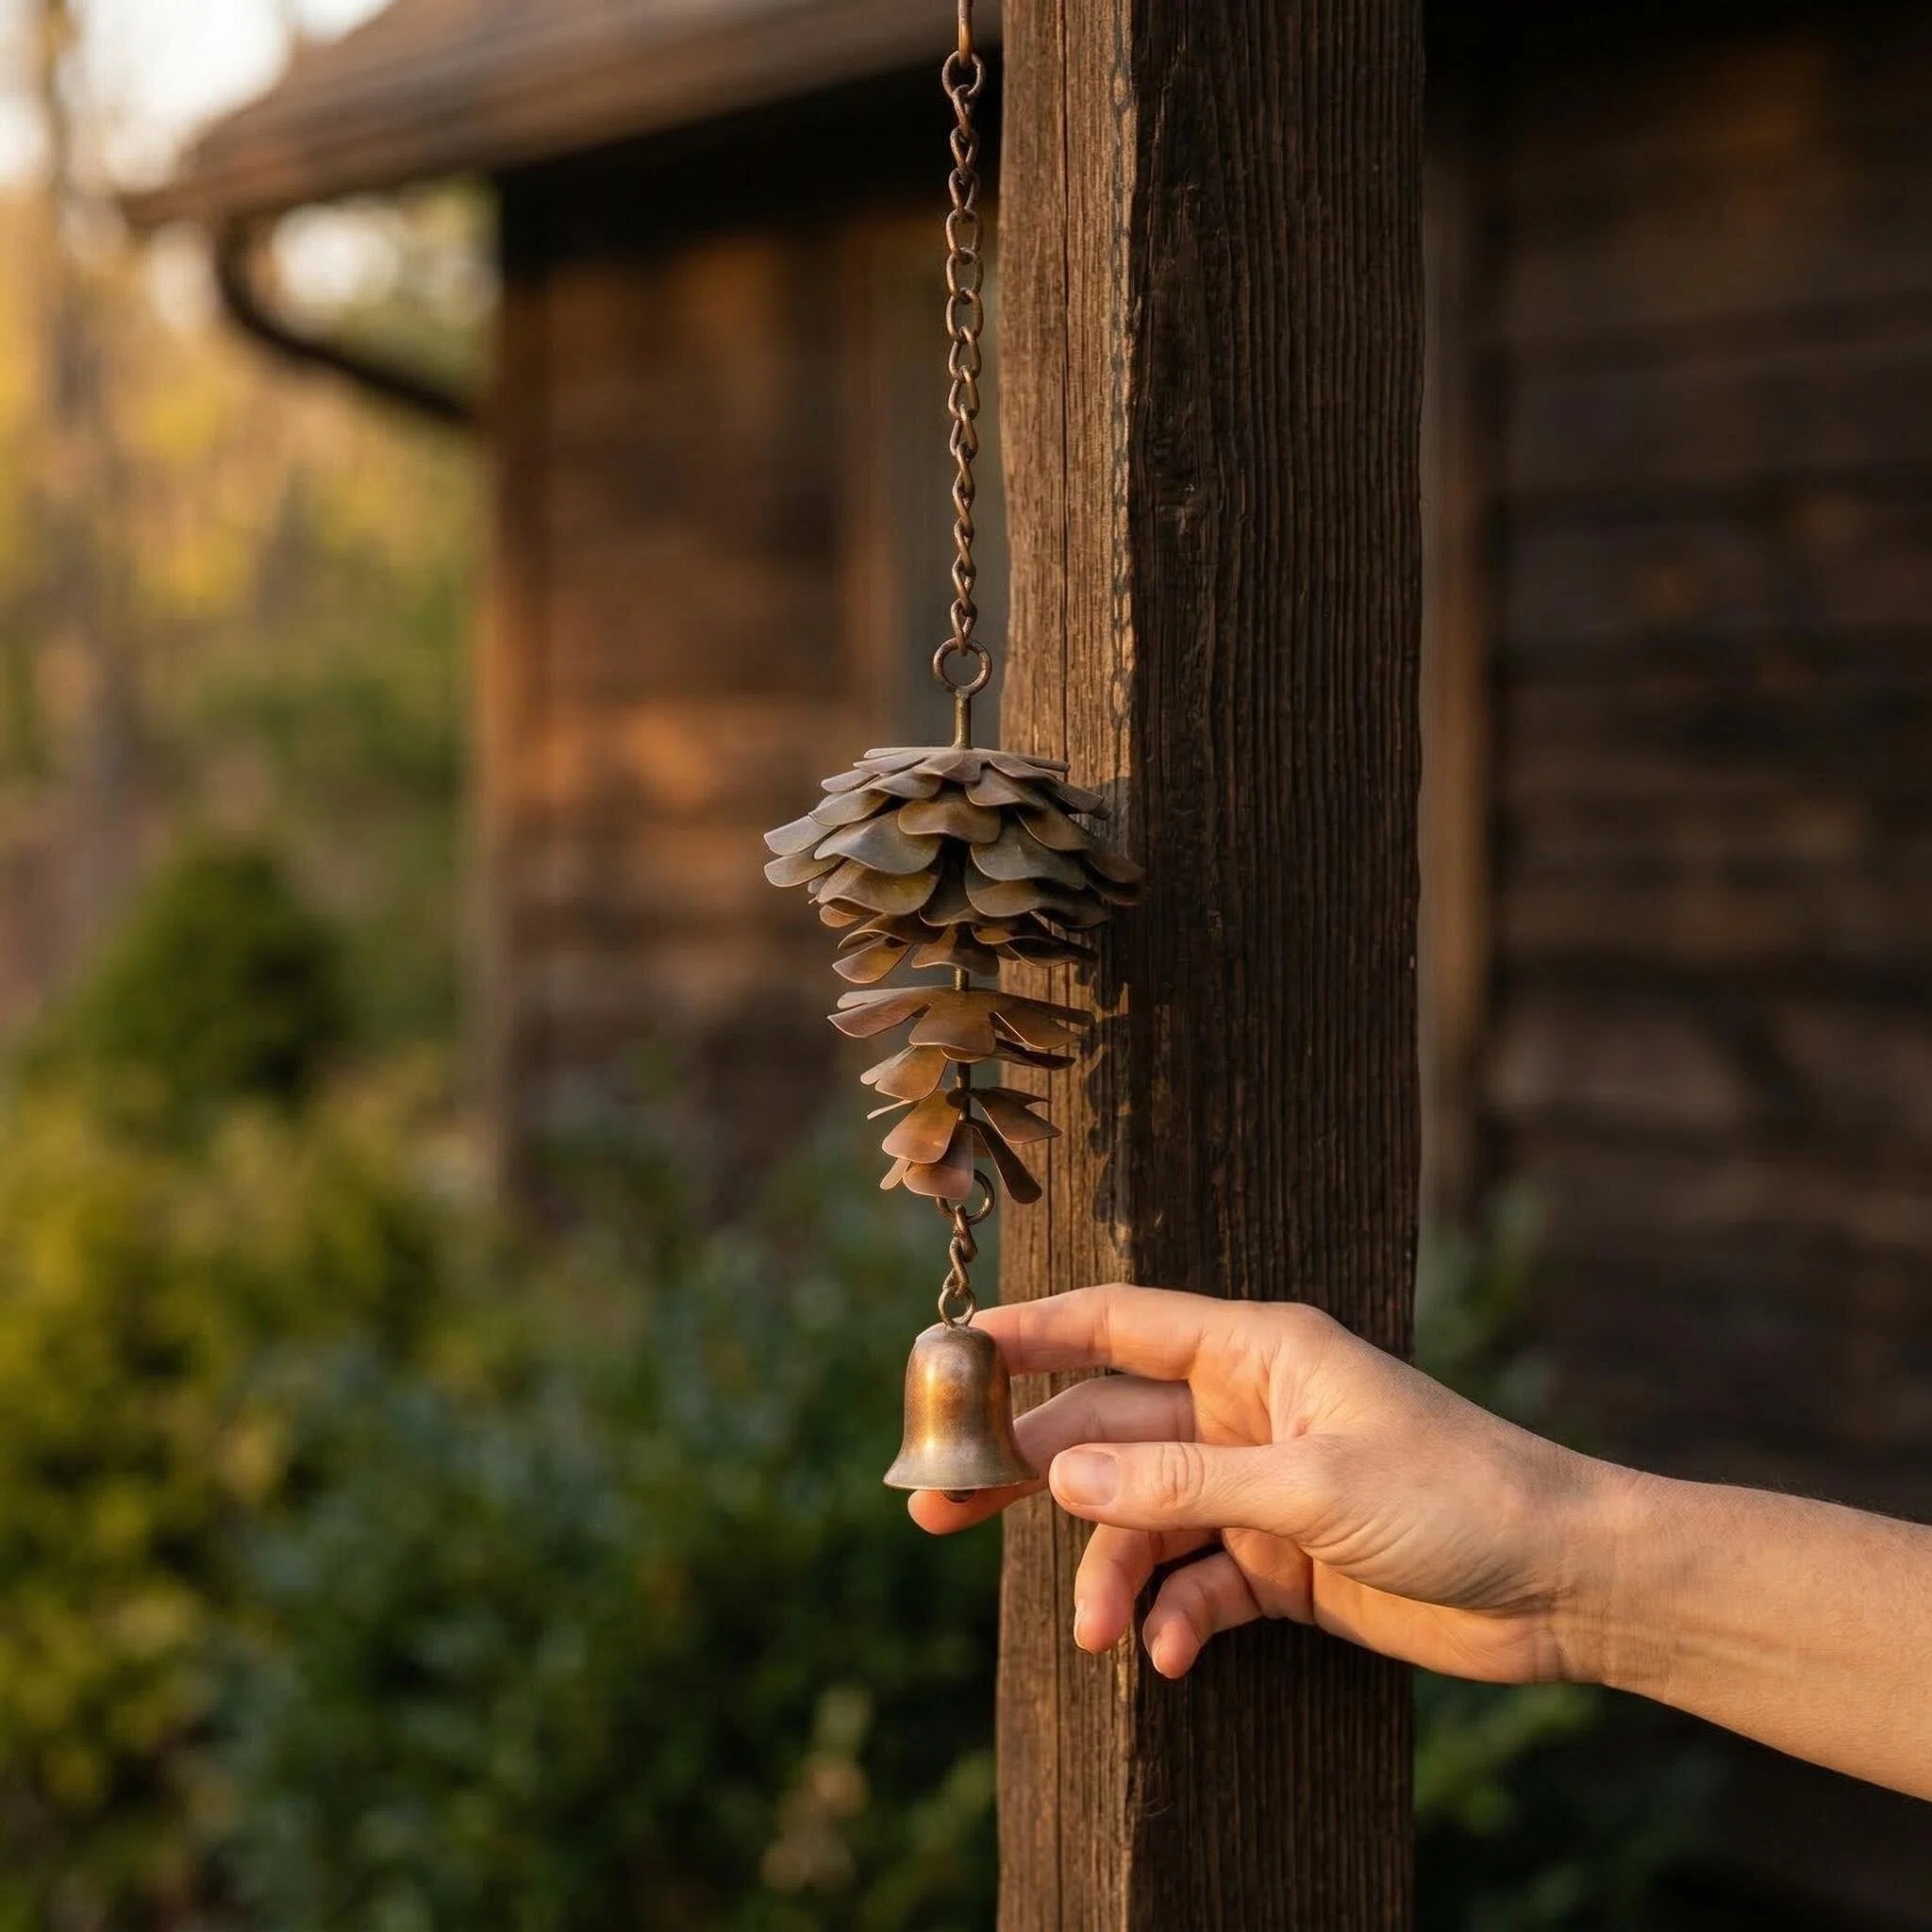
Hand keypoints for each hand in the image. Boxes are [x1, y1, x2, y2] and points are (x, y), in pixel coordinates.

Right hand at [911, 1285, 1623, 1684]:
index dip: (1029, 1334)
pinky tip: (1165, 1653)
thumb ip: (1181, 1482)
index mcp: (1254, 1350)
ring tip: (1093, 1632)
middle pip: (1106, 1426)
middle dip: (1031, 1470)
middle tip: (939, 1505)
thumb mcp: (1310, 1487)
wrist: (1563, 1585)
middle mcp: (1242, 1408)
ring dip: (1109, 1571)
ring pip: (1141, 1515)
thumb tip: (1063, 1475)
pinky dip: (1171, 1616)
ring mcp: (1256, 1484)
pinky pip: (1192, 1582)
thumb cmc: (1457, 1496)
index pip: (1116, 1325)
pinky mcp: (1277, 1558)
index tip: (949, 1353)